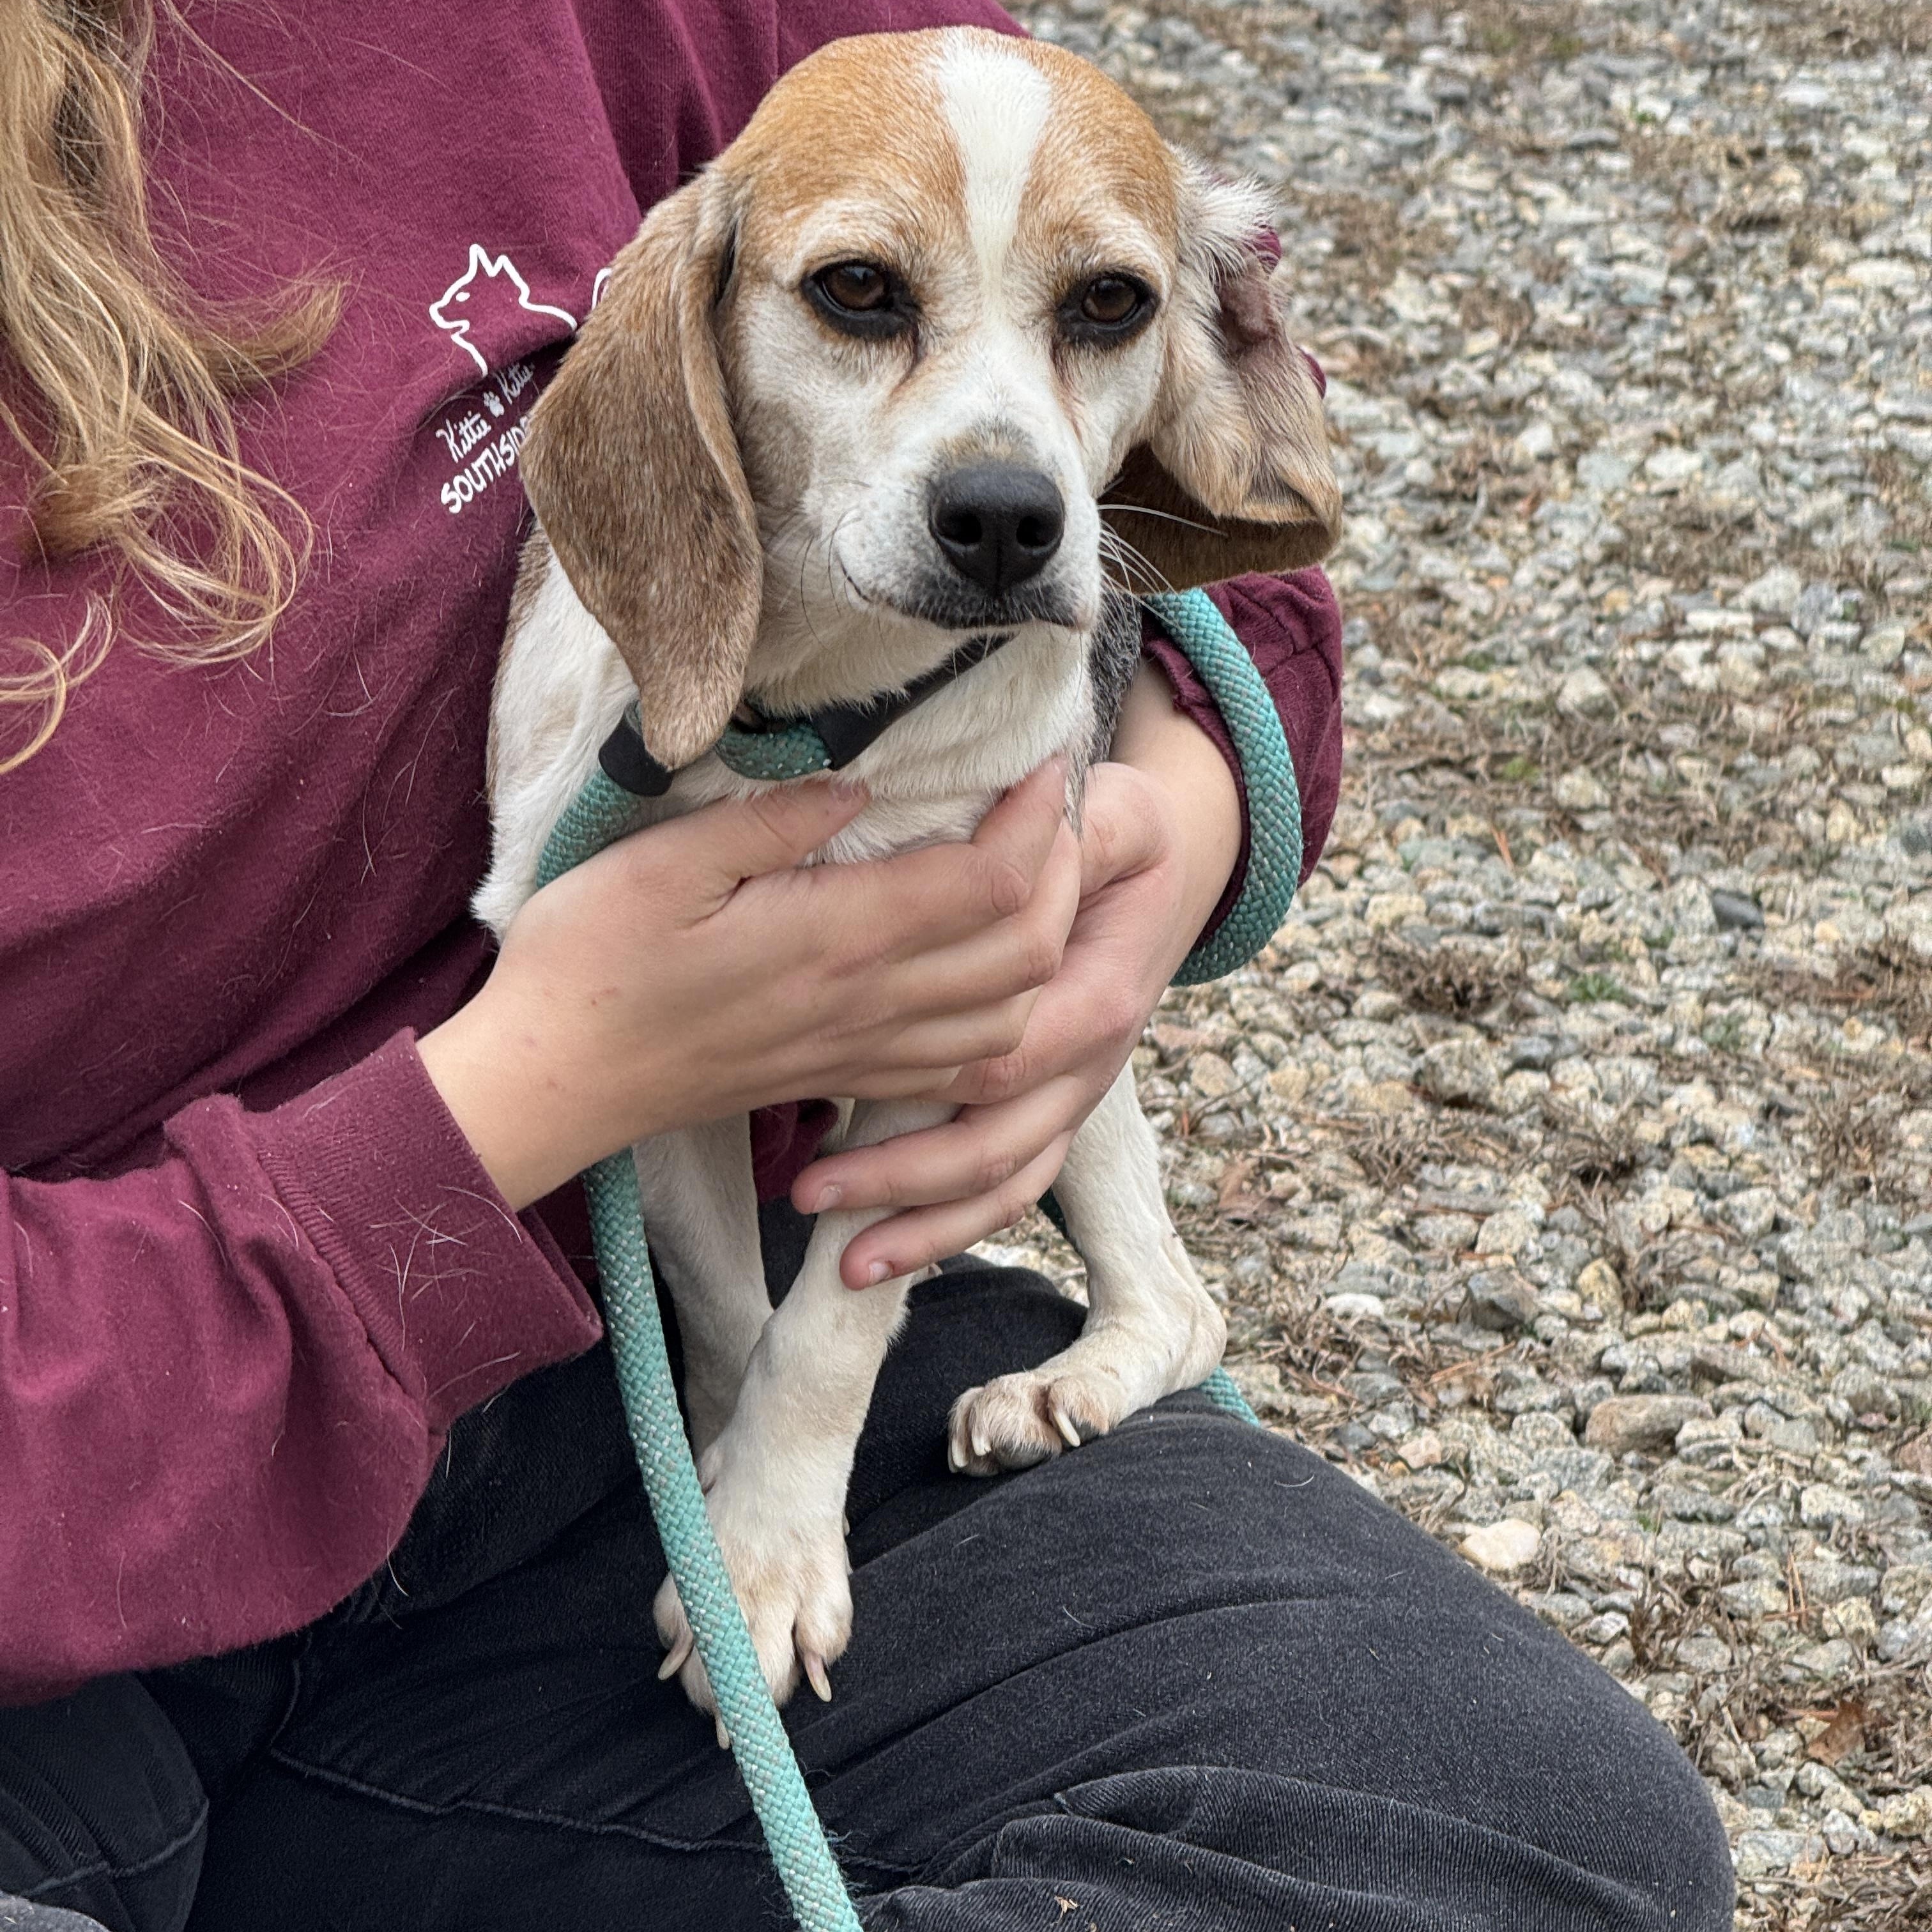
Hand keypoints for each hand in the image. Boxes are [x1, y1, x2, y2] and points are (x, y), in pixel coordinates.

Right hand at [421, 760, 1079, 1210]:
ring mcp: (863, 1051)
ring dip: (1047, 945)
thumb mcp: (662, 861)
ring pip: (1014, 1015)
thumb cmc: (591, 961)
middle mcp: (870, 1003)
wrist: (554, 1079)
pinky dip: (1008, 1018)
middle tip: (1045, 806)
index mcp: (836, 937)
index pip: (991, 882)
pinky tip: (993, 970)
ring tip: (1031, 877)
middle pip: (1030, 949)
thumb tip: (861, 781)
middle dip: (1064, 871)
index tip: (1037, 757)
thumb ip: (772, 820)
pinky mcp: (845, 1078)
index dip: (1037, 817)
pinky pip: (965, 1067)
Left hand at [792, 664, 1242, 1286]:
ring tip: (845, 1261)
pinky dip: (953, 1229)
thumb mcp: (1110, 810)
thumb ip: (1068, 826)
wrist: (1167, 874)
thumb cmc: (1120, 837)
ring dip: (928, 1227)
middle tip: (805, 1189)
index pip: (1020, 1045)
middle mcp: (1090, 1060)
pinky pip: (1012, 1189)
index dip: (936, 1076)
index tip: (840, 1092)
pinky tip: (886, 1255)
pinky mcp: (1054, 1112)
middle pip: (1001, 1139)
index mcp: (1099, 988)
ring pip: (1008, 1183)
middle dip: (906, 1175)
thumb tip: (1021, 813)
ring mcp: (1074, 1095)